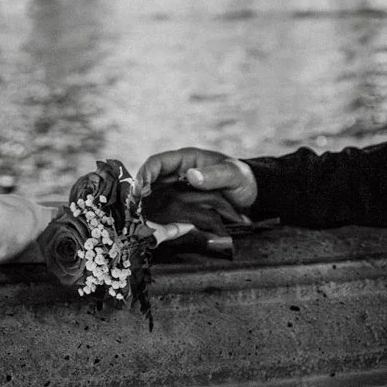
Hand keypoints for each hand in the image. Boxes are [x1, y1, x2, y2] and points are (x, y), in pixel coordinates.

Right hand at [136, 147, 257, 214]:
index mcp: (186, 160)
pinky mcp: (182, 205)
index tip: (139, 190)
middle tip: (134, 210)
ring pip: (154, 197)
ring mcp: (179, 190)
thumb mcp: (233, 175)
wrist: (252, 197)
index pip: (157, 162)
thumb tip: (191, 176)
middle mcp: (178, 174)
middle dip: (139, 194)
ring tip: (140, 220)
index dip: (144, 173)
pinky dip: (159, 217)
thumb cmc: (242, 180)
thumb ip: (214, 175)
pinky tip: (155, 226)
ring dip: (146, 207)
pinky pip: (166, 210)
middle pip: (149, 180)